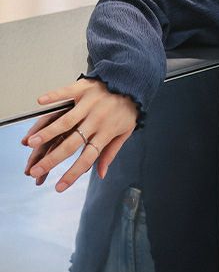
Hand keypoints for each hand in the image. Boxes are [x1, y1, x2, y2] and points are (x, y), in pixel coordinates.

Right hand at [21, 79, 138, 191]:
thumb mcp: (125, 133)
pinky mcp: (83, 88)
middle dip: (52, 160)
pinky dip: (53, 97)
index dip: (73, 174)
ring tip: (30, 143)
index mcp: (106, 133)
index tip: (59, 187)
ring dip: (47, 132)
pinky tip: (40, 102)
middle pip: (71, 144)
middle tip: (35, 171)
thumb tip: (101, 174)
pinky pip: (66, 93)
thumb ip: (110, 153)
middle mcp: (96, 121)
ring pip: (65, 121)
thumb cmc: (128, 110)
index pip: (87, 158)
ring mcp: (88, 104)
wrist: (133, 84)